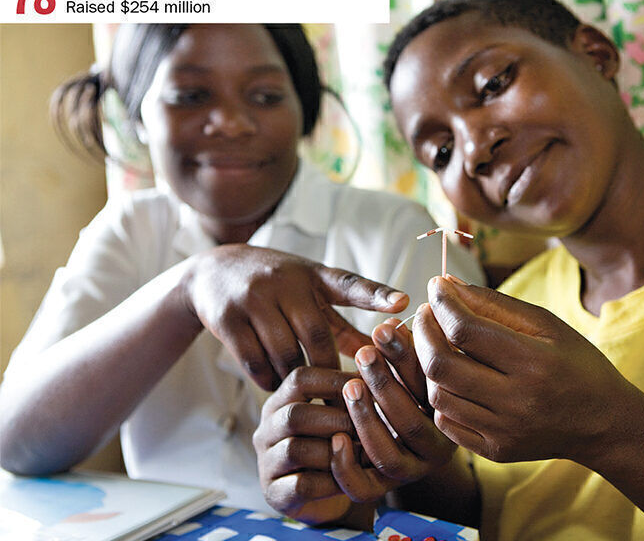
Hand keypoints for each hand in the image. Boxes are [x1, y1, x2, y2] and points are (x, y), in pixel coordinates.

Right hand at [183, 244, 409, 389]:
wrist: (213, 272)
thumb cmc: (278, 289)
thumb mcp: (311, 296)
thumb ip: (345, 326)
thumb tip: (383, 356)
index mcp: (314, 276)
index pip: (350, 284)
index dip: (377, 294)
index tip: (403, 302)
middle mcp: (286, 282)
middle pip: (317, 335)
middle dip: (329, 369)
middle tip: (338, 397)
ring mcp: (255, 297)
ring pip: (285, 353)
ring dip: (295, 378)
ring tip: (302, 392)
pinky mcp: (227, 317)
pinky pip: (254, 361)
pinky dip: (267, 379)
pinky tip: (273, 385)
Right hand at [253, 366, 357, 523]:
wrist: (329, 494)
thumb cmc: (340, 444)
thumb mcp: (343, 413)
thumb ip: (352, 391)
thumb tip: (379, 360)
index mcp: (282, 401)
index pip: (299, 379)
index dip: (335, 380)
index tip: (368, 386)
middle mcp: (267, 429)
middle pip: (295, 415)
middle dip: (338, 420)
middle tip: (369, 427)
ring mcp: (267, 463)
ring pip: (296, 450)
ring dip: (336, 452)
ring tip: (366, 454)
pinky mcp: (274, 494)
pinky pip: (300, 485)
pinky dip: (331, 481)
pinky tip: (351, 478)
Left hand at [329, 321, 455, 502]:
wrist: (413, 438)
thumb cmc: (423, 382)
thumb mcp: (429, 360)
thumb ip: (422, 340)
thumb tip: (409, 307)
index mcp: (455, 418)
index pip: (433, 390)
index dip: (407, 358)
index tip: (383, 330)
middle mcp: (438, 451)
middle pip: (410, 422)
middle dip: (384, 384)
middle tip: (363, 353)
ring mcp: (410, 472)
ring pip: (386, 455)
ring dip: (364, 419)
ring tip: (349, 386)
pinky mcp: (382, 488)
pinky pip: (363, 487)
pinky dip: (346, 465)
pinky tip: (336, 437)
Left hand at [413, 276, 630, 464]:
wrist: (604, 424)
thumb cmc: (576, 364)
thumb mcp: (546, 324)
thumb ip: (494, 303)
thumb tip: (448, 283)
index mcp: (534, 362)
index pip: (466, 329)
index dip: (442, 303)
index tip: (436, 286)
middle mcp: (516, 401)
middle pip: (442, 364)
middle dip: (424, 332)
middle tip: (426, 313)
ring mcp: (504, 431)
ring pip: (438, 395)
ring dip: (426, 364)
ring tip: (435, 343)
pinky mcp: (496, 451)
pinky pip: (446, 423)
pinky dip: (439, 395)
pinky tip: (448, 377)